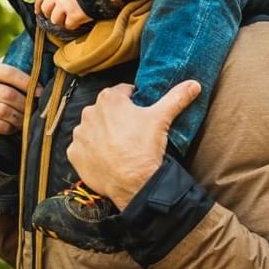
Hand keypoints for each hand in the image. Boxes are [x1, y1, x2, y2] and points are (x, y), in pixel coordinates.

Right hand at [0, 60, 31, 138]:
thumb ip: (2, 71)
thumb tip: (36, 67)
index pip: (9, 72)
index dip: (29, 83)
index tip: (41, 93)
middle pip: (8, 94)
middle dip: (25, 106)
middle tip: (34, 113)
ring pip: (2, 110)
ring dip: (17, 119)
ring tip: (24, 123)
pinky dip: (6, 128)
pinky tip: (10, 129)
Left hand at [35, 0, 88, 29]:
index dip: (38, 5)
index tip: (38, 11)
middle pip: (45, 9)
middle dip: (50, 14)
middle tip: (56, 17)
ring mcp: (65, 7)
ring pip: (55, 20)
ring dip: (61, 21)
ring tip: (69, 18)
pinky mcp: (74, 16)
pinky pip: (68, 25)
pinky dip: (73, 24)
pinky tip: (78, 20)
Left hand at [69, 81, 201, 206]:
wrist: (133, 184)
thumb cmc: (144, 148)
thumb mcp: (162, 118)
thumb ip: (176, 97)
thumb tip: (194, 84)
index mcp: (109, 99)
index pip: (123, 92)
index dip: (133, 101)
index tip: (140, 114)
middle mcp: (89, 112)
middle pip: (106, 110)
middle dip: (117, 118)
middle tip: (132, 133)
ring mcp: (80, 134)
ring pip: (93, 129)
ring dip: (102, 134)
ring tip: (119, 147)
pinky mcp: (74, 153)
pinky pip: (82, 148)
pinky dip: (92, 152)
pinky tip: (106, 159)